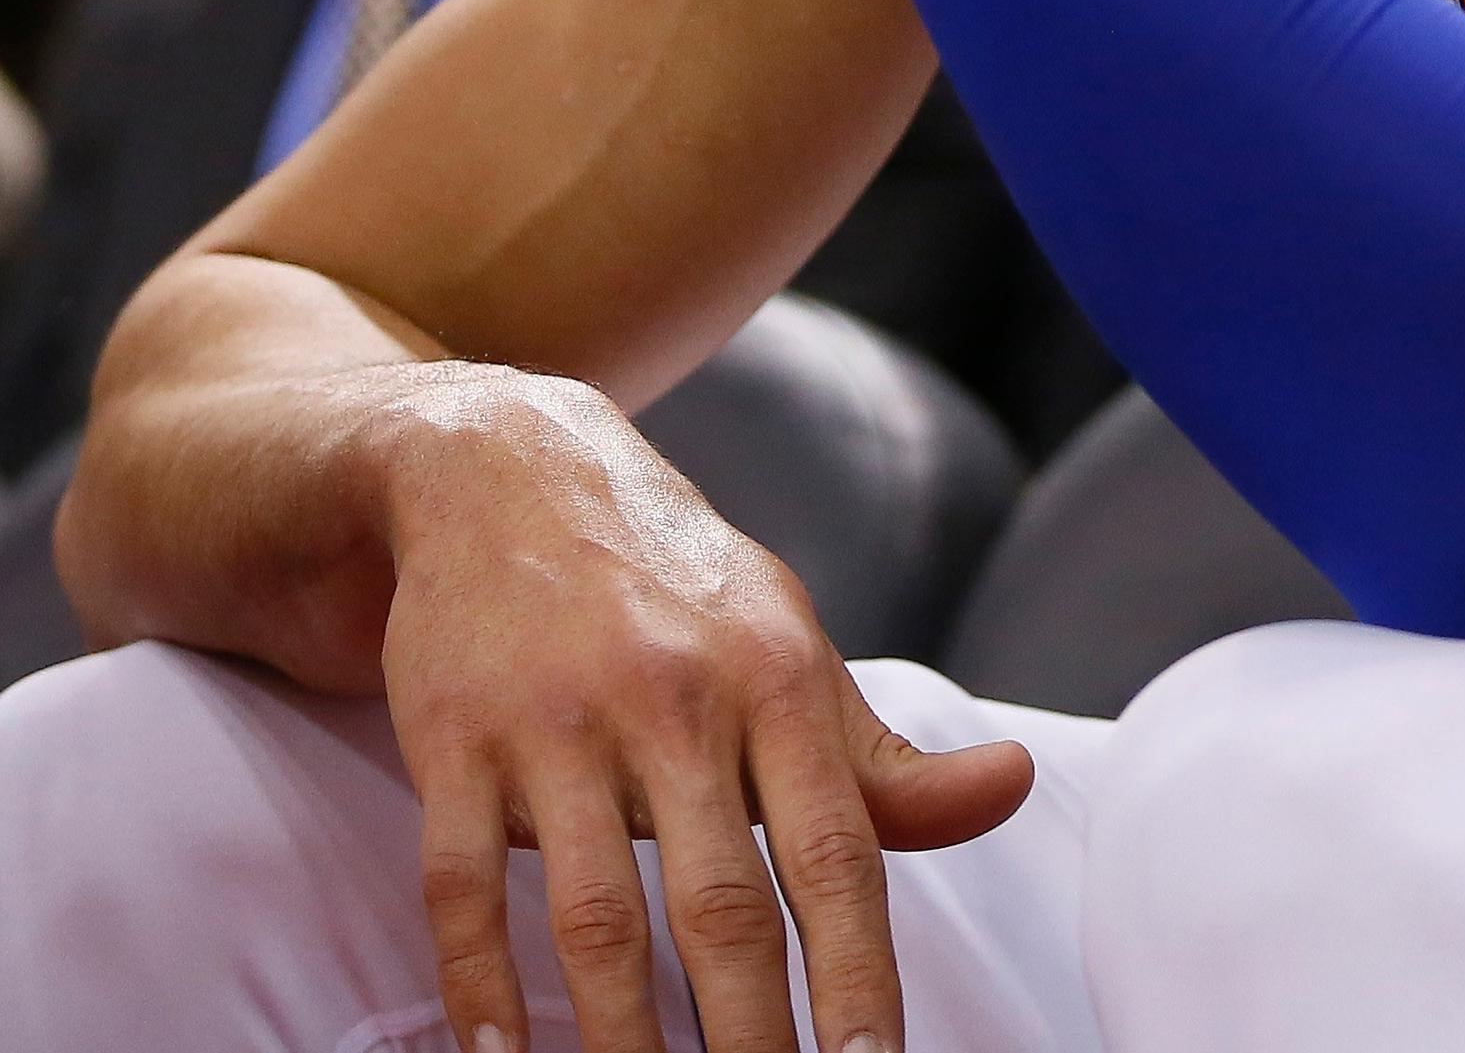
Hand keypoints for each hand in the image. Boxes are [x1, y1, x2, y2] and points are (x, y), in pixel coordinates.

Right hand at [373, 370, 1033, 1052]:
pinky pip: (461, 882)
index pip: (835, 858)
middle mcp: (673, 698)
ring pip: (592, 915)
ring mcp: (556, 718)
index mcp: (774, 679)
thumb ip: (884, 757)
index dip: (857, 981)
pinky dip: (478, 984)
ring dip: (620, 1040)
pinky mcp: (454, 734)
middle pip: (719, 908)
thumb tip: (1010, 790)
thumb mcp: (790, 646)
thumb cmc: (675, 587)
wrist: (507, 468)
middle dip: (748, 1043)